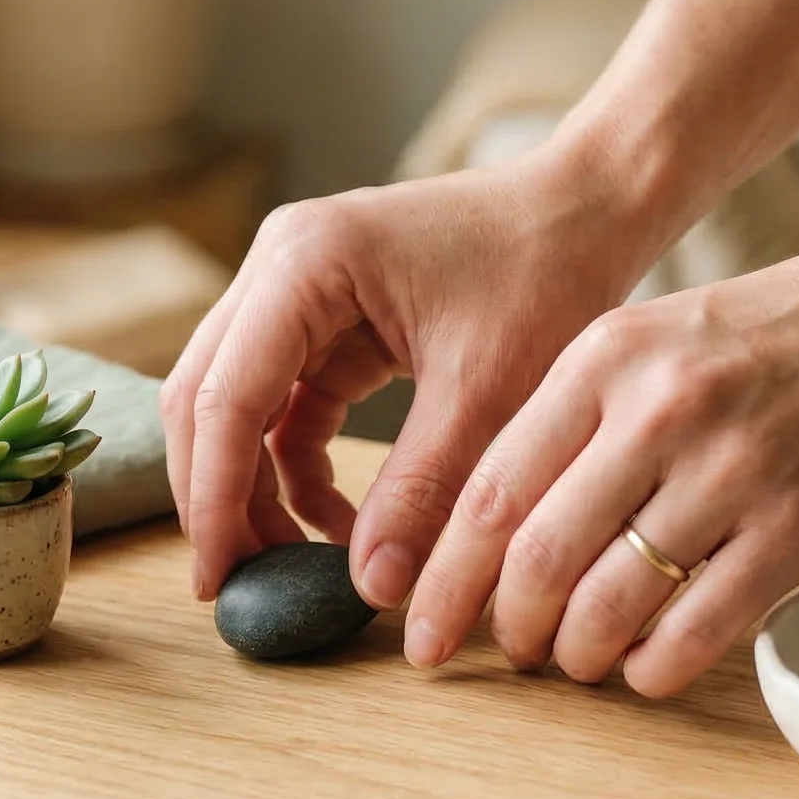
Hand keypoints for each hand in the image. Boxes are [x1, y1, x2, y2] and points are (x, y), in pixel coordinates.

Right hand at [162, 152, 660, 605]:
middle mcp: (281, 265)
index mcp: (305, 264)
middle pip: (208, 398)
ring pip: (237, 404)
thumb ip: (422, 492)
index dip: (212, 497)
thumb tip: (372, 590)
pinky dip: (298, 465)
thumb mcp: (485, 394)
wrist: (590, 208)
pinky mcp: (326, 317)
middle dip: (217, 495)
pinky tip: (340, 522)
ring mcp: (297, 287)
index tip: (213, 581)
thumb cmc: (546, 272)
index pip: (226, 397)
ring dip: (253, 485)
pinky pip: (286, 404)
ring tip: (294, 563)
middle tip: (233, 585)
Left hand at [407, 229, 798, 695]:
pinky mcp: (797, 529)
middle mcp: (657, 410)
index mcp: (605, 355)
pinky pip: (696, 629)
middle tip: (504, 653)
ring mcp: (730, 471)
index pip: (491, 488)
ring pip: (609, 602)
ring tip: (575, 662)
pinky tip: (645, 667)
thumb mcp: (658, 336)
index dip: (445, 574)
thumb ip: (579, 416)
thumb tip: (497, 526)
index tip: (421, 622)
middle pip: (536, 557)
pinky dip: (653, 666)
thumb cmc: (784, 332)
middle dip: (503, 627)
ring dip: (577, 654)